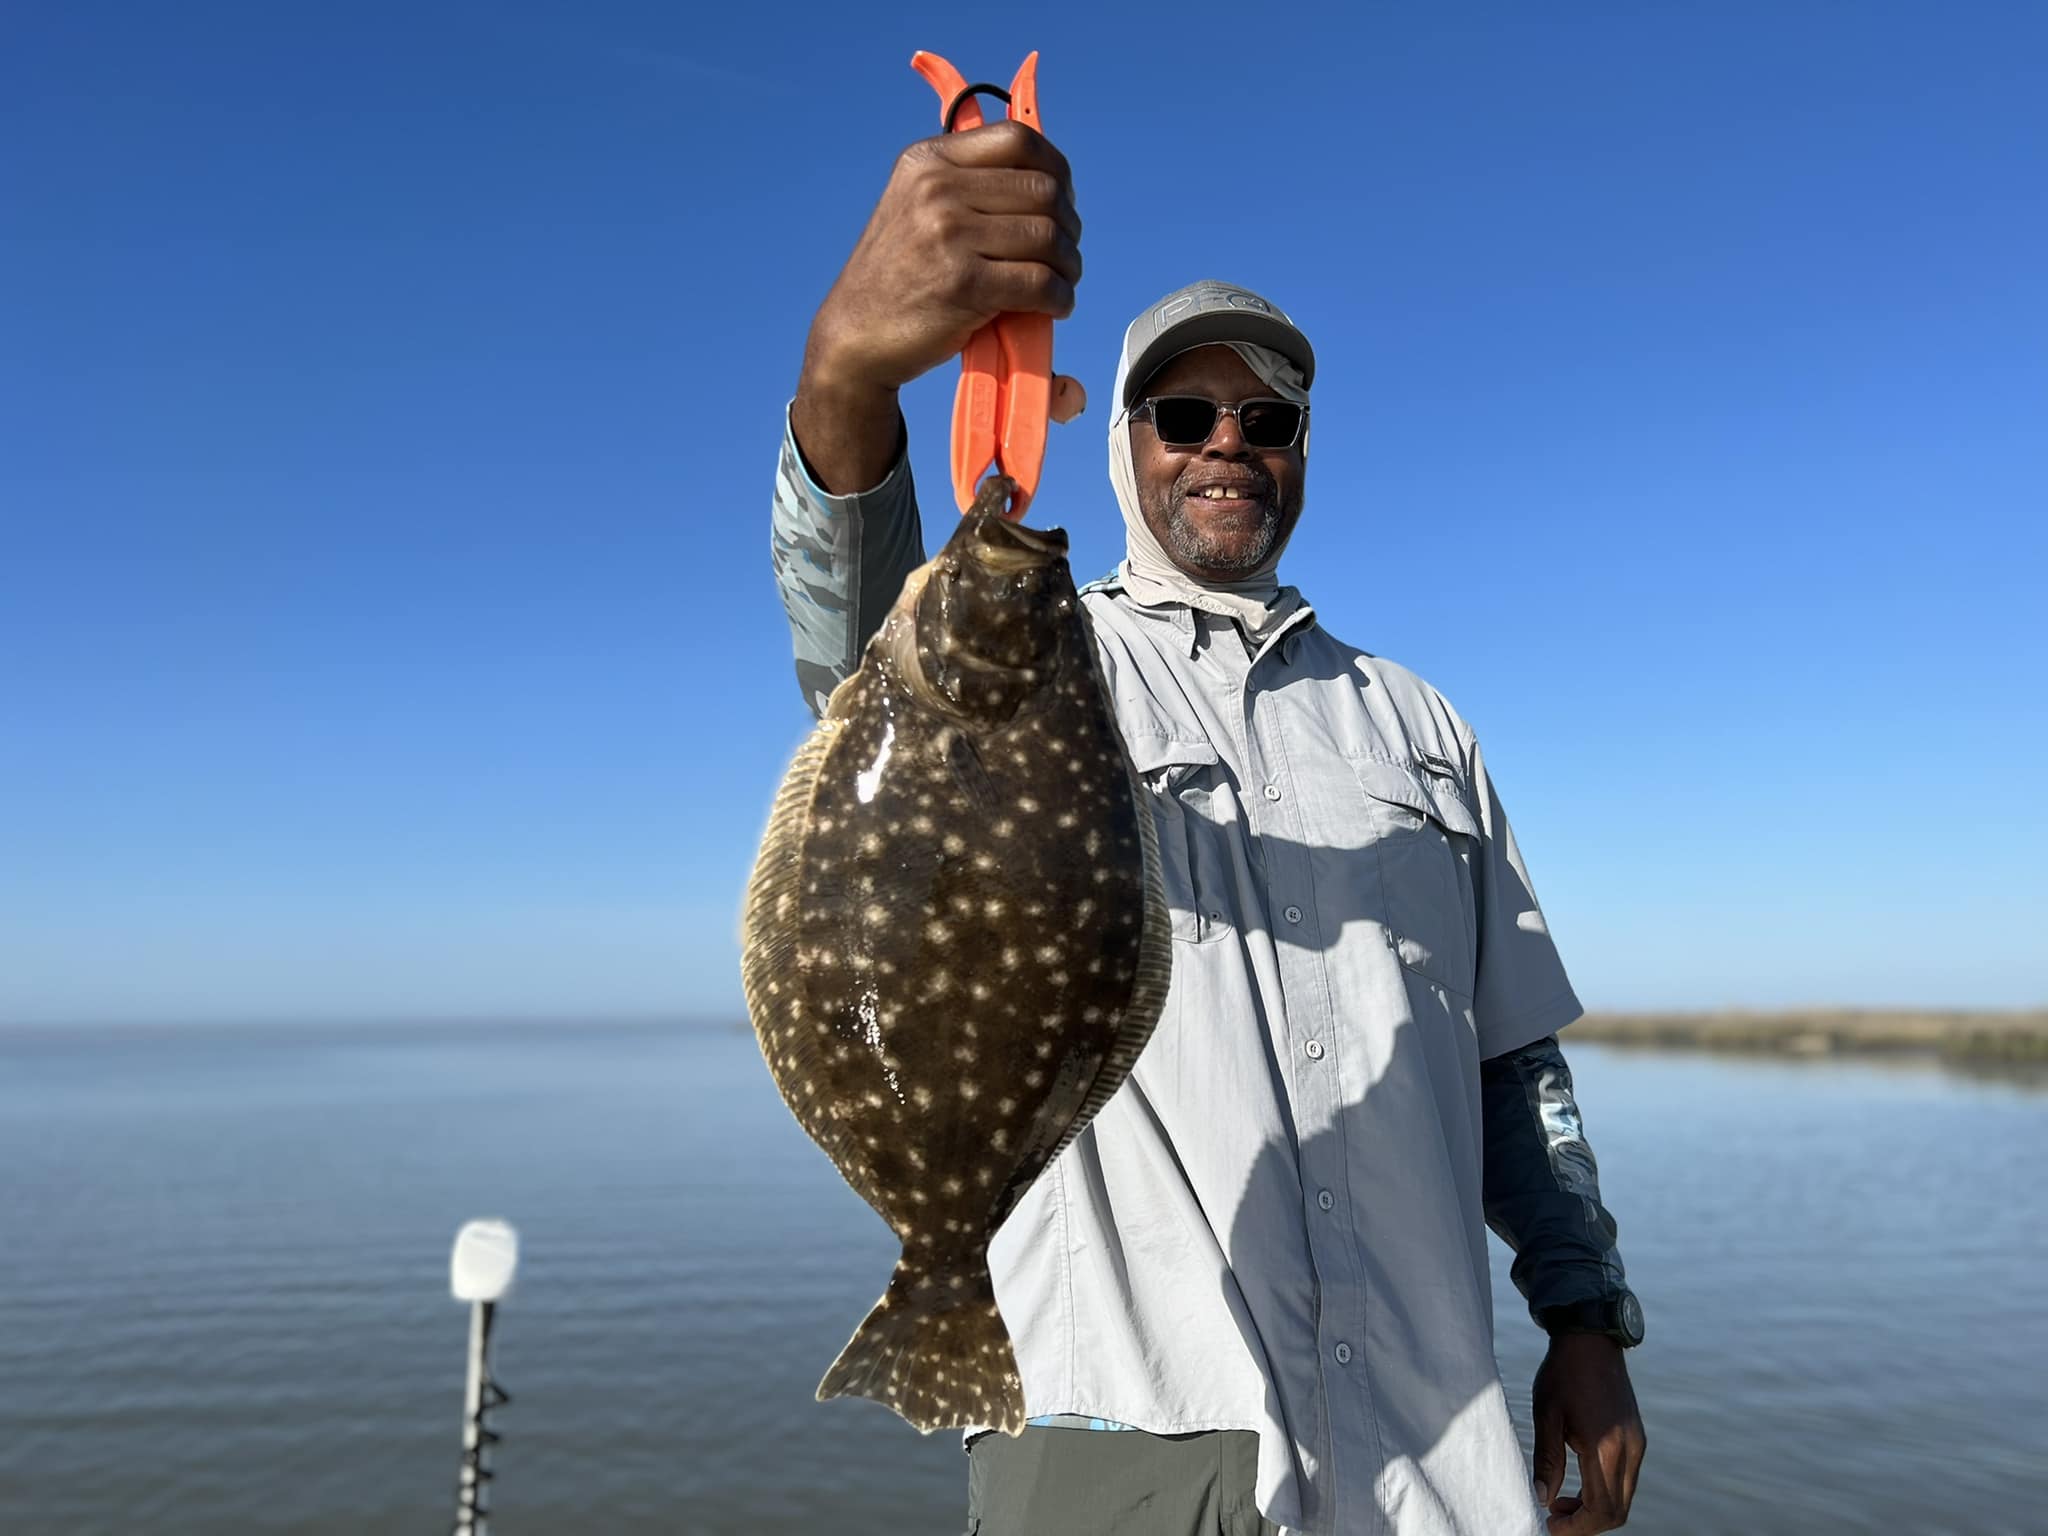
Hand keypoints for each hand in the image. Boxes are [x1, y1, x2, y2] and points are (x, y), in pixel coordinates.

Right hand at [795, 121, 1086, 492]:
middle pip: (1043, 191)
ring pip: (1048, 237)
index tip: (1061, 198)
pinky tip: (1054, 306)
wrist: (855, 335)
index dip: (1055, 169)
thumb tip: (1048, 179)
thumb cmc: (899, 276)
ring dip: (1068, 265)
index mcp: (927, 160)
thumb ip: (967, 183)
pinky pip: (1041, 283)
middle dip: (1067, 226)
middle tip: (1063, 254)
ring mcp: (948, 235)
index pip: (1018, 139)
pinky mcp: (963, 285)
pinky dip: (1060, 298)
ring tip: (1061, 282)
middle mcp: (936, 189)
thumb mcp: (915, 206)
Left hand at [1530, 1334, 1645, 1533]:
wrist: (1591, 1340)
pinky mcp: (1637, 1439)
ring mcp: (1637, 1445)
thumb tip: (1541, 1498)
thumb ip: (1546, 1460)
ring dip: (1595, 1509)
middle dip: (1585, 1523)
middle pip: (1617, 1512)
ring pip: (1624, 1499)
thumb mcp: (1546, 1414)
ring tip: (1559, 1500)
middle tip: (1552, 1516)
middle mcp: (1629, 1450)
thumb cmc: (1563, 1373)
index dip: (1576, 1526)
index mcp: (1605, 1447)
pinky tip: (1578, 1482)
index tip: (1549, 1525)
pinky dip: (1604, 1492)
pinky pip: (1626, 1480)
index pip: (1601, 1509)